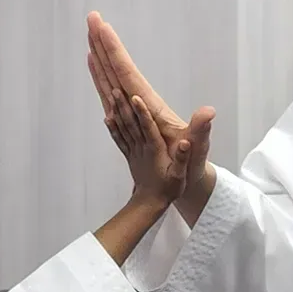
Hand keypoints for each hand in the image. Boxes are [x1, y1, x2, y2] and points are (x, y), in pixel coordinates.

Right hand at [88, 13, 213, 188]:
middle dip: (104, 44)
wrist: (190, 172)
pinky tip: (95, 66)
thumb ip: (200, 130)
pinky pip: (111, 94)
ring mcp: (136, 108)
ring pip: (113, 77)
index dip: (115, 51)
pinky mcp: (132, 116)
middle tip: (92, 18)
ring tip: (90, 35)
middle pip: (119, 67)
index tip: (103, 28)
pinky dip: (101, 78)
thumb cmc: (192, 161)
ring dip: (101, 57)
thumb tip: (209, 112)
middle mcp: (141, 102)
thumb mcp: (197, 146)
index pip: (129, 72)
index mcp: (151, 104)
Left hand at [104, 87, 189, 204]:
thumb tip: (185, 142)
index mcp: (155, 150)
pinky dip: (113, 128)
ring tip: (110, 94)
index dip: (142, 112)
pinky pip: (120, 139)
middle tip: (116, 88)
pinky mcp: (130, 155)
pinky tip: (107, 117)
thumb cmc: (169, 189)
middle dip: (124, 105)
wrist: (151, 203)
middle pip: (131, 123)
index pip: (147, 127)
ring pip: (124, 128)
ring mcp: (134, 151)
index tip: (135, 97)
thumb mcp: (180, 176)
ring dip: (117, 111)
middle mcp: (142, 148)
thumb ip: (182, 158)